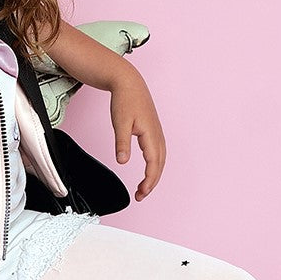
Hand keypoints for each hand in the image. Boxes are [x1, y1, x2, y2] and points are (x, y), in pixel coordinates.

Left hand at [110, 68, 166, 199]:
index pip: (153, 163)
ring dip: (154, 176)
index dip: (149, 180)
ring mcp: (157, 133)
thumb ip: (121, 143)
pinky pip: (158, 153)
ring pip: (160, 160)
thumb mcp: (120, 122)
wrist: (129, 83)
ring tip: (143, 188)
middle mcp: (158, 135)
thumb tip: (122, 161)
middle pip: (160, 165)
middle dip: (152, 183)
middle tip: (140, 196)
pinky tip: (148, 171)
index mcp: (151, 134)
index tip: (141, 193)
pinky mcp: (153, 132)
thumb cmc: (125, 101)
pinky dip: (154, 166)